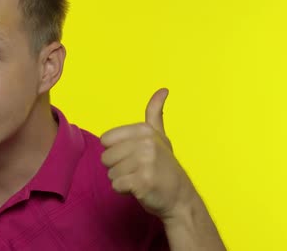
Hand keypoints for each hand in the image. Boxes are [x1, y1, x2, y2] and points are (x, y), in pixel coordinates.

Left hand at [100, 88, 196, 220]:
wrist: (180, 197)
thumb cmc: (164, 166)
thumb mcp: (160, 136)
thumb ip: (155, 113)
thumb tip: (163, 90)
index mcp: (144, 130)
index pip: (106, 140)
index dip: (115, 151)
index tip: (133, 155)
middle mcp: (145, 143)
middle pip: (106, 157)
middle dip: (117, 167)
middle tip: (137, 170)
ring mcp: (145, 162)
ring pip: (110, 172)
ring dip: (121, 179)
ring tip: (139, 178)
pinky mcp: (143, 182)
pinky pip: (116, 185)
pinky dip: (124, 190)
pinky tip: (139, 188)